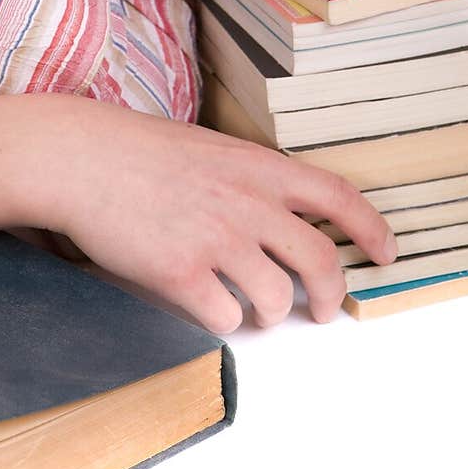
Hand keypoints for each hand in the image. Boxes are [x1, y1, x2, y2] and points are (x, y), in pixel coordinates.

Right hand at [36, 104, 397, 333]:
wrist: (81, 158)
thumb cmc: (138, 151)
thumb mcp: (211, 149)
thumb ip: (251, 179)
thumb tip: (282, 215)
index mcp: (258, 168)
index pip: (339, 196)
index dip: (371, 229)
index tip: (386, 252)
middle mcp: (247, 204)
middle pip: (321, 262)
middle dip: (331, 296)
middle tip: (323, 309)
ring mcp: (216, 239)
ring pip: (275, 298)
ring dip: (271, 313)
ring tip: (254, 309)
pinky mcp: (181, 272)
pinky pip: (224, 316)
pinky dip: (222, 320)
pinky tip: (206, 304)